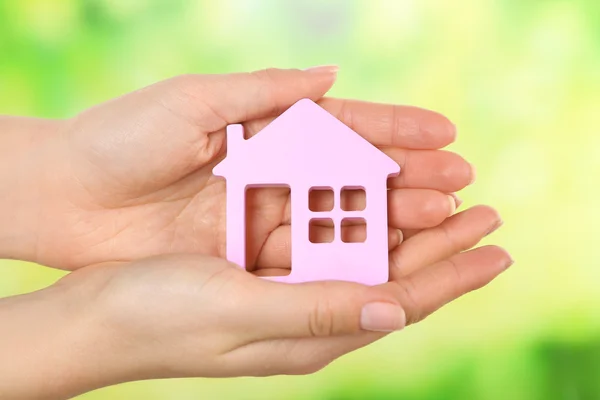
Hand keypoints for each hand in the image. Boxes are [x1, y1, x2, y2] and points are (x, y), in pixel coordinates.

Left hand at [0, 67, 473, 269]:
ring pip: (336, 216)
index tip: (446, 132)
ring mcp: (260, 213)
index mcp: (263, 127)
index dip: (396, 128)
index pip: (343, 125)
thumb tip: (329, 76)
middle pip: (351, 174)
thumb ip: (263, 92)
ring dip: (388, 216)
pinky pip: (303, 251)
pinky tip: (386, 252)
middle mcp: (270, 171)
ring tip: (441, 217)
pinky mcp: (242, 252)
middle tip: (461, 181)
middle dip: (408, 176)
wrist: (66, 196)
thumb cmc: (121, 138)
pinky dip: (343, 251)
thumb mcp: (193, 102)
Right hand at [0, 204, 508, 398]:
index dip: (454, 274)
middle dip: (443, 247)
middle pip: (393, 277)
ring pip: (363, 256)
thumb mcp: (241, 311)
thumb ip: (318, 311)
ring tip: (444, 202)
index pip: (403, 301)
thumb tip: (397, 313)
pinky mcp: (261, 272)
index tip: (497, 247)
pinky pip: (323, 242)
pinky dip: (354, 219)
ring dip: (405, 228)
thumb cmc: (157, 317)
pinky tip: (368, 200)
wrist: (95, 318)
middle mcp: (307, 315)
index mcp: (311, 333)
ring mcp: (285, 293)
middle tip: (487, 214)